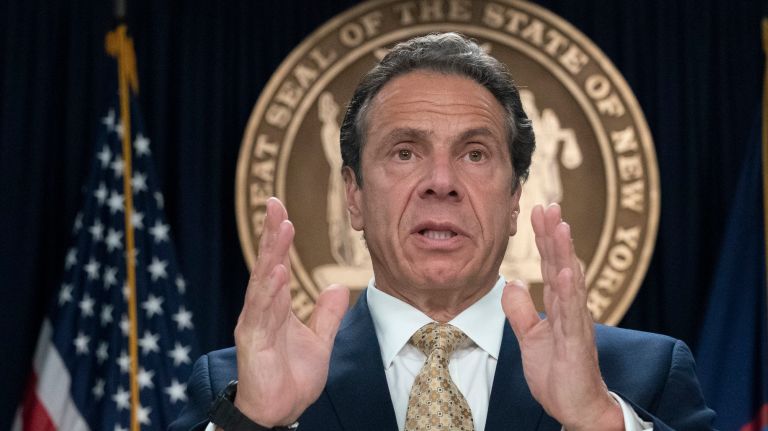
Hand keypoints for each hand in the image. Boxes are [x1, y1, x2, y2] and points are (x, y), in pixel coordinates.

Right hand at [233, 197, 348, 426]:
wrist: (279, 412)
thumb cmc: (292, 378)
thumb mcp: (320, 342)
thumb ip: (326, 315)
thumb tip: (335, 286)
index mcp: (276, 308)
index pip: (278, 265)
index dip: (280, 239)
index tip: (282, 210)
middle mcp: (262, 311)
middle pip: (267, 266)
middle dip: (271, 235)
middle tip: (274, 203)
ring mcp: (255, 325)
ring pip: (263, 284)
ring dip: (273, 256)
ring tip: (281, 229)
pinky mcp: (253, 343)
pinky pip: (262, 314)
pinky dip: (270, 293)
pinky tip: (278, 273)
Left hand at [501, 204, 622, 430]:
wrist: (576, 408)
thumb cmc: (559, 374)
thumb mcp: (530, 338)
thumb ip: (520, 311)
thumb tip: (512, 282)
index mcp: (559, 306)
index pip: (550, 265)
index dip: (543, 239)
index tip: (537, 211)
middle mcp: (571, 308)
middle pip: (561, 264)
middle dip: (554, 234)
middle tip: (548, 204)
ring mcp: (576, 323)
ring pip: (570, 280)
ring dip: (564, 252)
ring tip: (560, 224)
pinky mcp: (577, 341)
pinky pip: (572, 311)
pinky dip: (569, 289)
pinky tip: (565, 269)